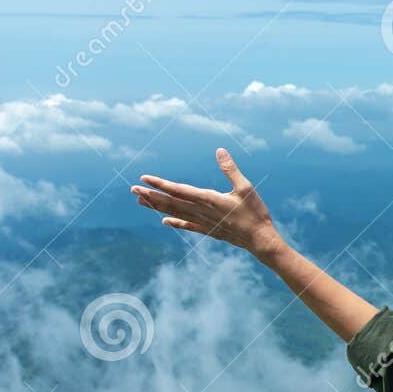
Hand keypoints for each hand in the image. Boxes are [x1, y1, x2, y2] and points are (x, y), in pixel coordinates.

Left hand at [132, 148, 285, 260]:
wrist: (260, 241)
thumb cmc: (255, 213)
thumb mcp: (245, 188)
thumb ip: (230, 169)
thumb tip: (219, 150)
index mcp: (209, 199)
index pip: (179, 190)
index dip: (161, 184)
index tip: (144, 179)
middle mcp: (202, 212)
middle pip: (171, 203)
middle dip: (151, 196)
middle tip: (132, 190)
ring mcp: (204, 223)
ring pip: (176, 213)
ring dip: (157, 207)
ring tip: (140, 202)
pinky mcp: (209, 230)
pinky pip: (188, 225)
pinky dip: (176, 222)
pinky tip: (164, 221)